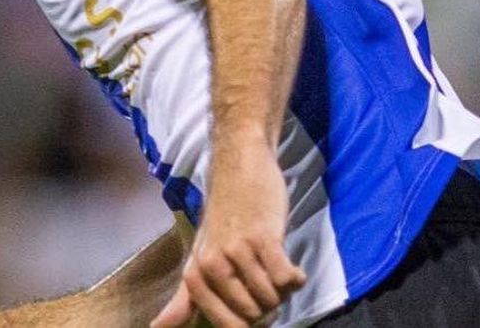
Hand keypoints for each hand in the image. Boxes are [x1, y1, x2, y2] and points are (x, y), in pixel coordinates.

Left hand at [150, 143, 305, 327]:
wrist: (240, 168)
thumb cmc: (224, 217)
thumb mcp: (200, 257)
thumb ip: (184, 299)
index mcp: (195, 277)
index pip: (230, 326)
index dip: (249, 321)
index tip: (252, 301)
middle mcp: (211, 266)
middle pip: (255, 316)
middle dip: (268, 304)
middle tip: (263, 275)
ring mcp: (236, 251)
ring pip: (273, 299)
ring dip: (282, 288)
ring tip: (273, 263)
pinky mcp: (262, 238)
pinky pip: (286, 280)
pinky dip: (295, 277)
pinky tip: (289, 262)